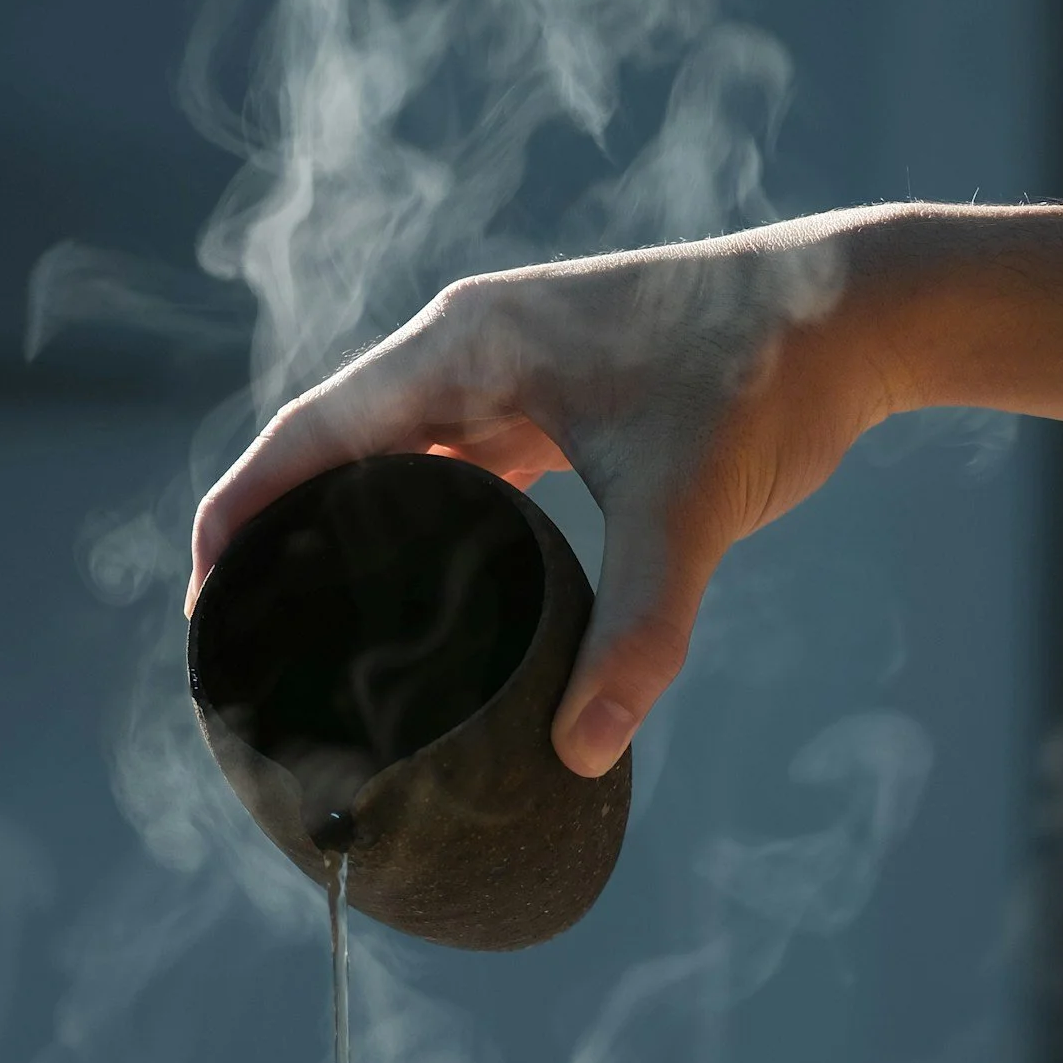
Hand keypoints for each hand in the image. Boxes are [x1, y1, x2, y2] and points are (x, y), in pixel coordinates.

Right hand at [187, 211, 907, 774]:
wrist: (858, 311)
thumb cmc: (766, 380)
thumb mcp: (688, 511)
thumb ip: (637, 634)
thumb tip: (581, 751)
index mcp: (464, 345)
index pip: (310, 433)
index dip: (242, 514)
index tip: (204, 604)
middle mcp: (472, 345)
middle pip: (337, 446)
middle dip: (283, 533)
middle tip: (246, 639)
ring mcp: (515, 367)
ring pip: (398, 453)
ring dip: (351, 526)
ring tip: (312, 623)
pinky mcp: (560, 395)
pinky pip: (459, 458)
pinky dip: (425, 517)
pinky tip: (419, 586)